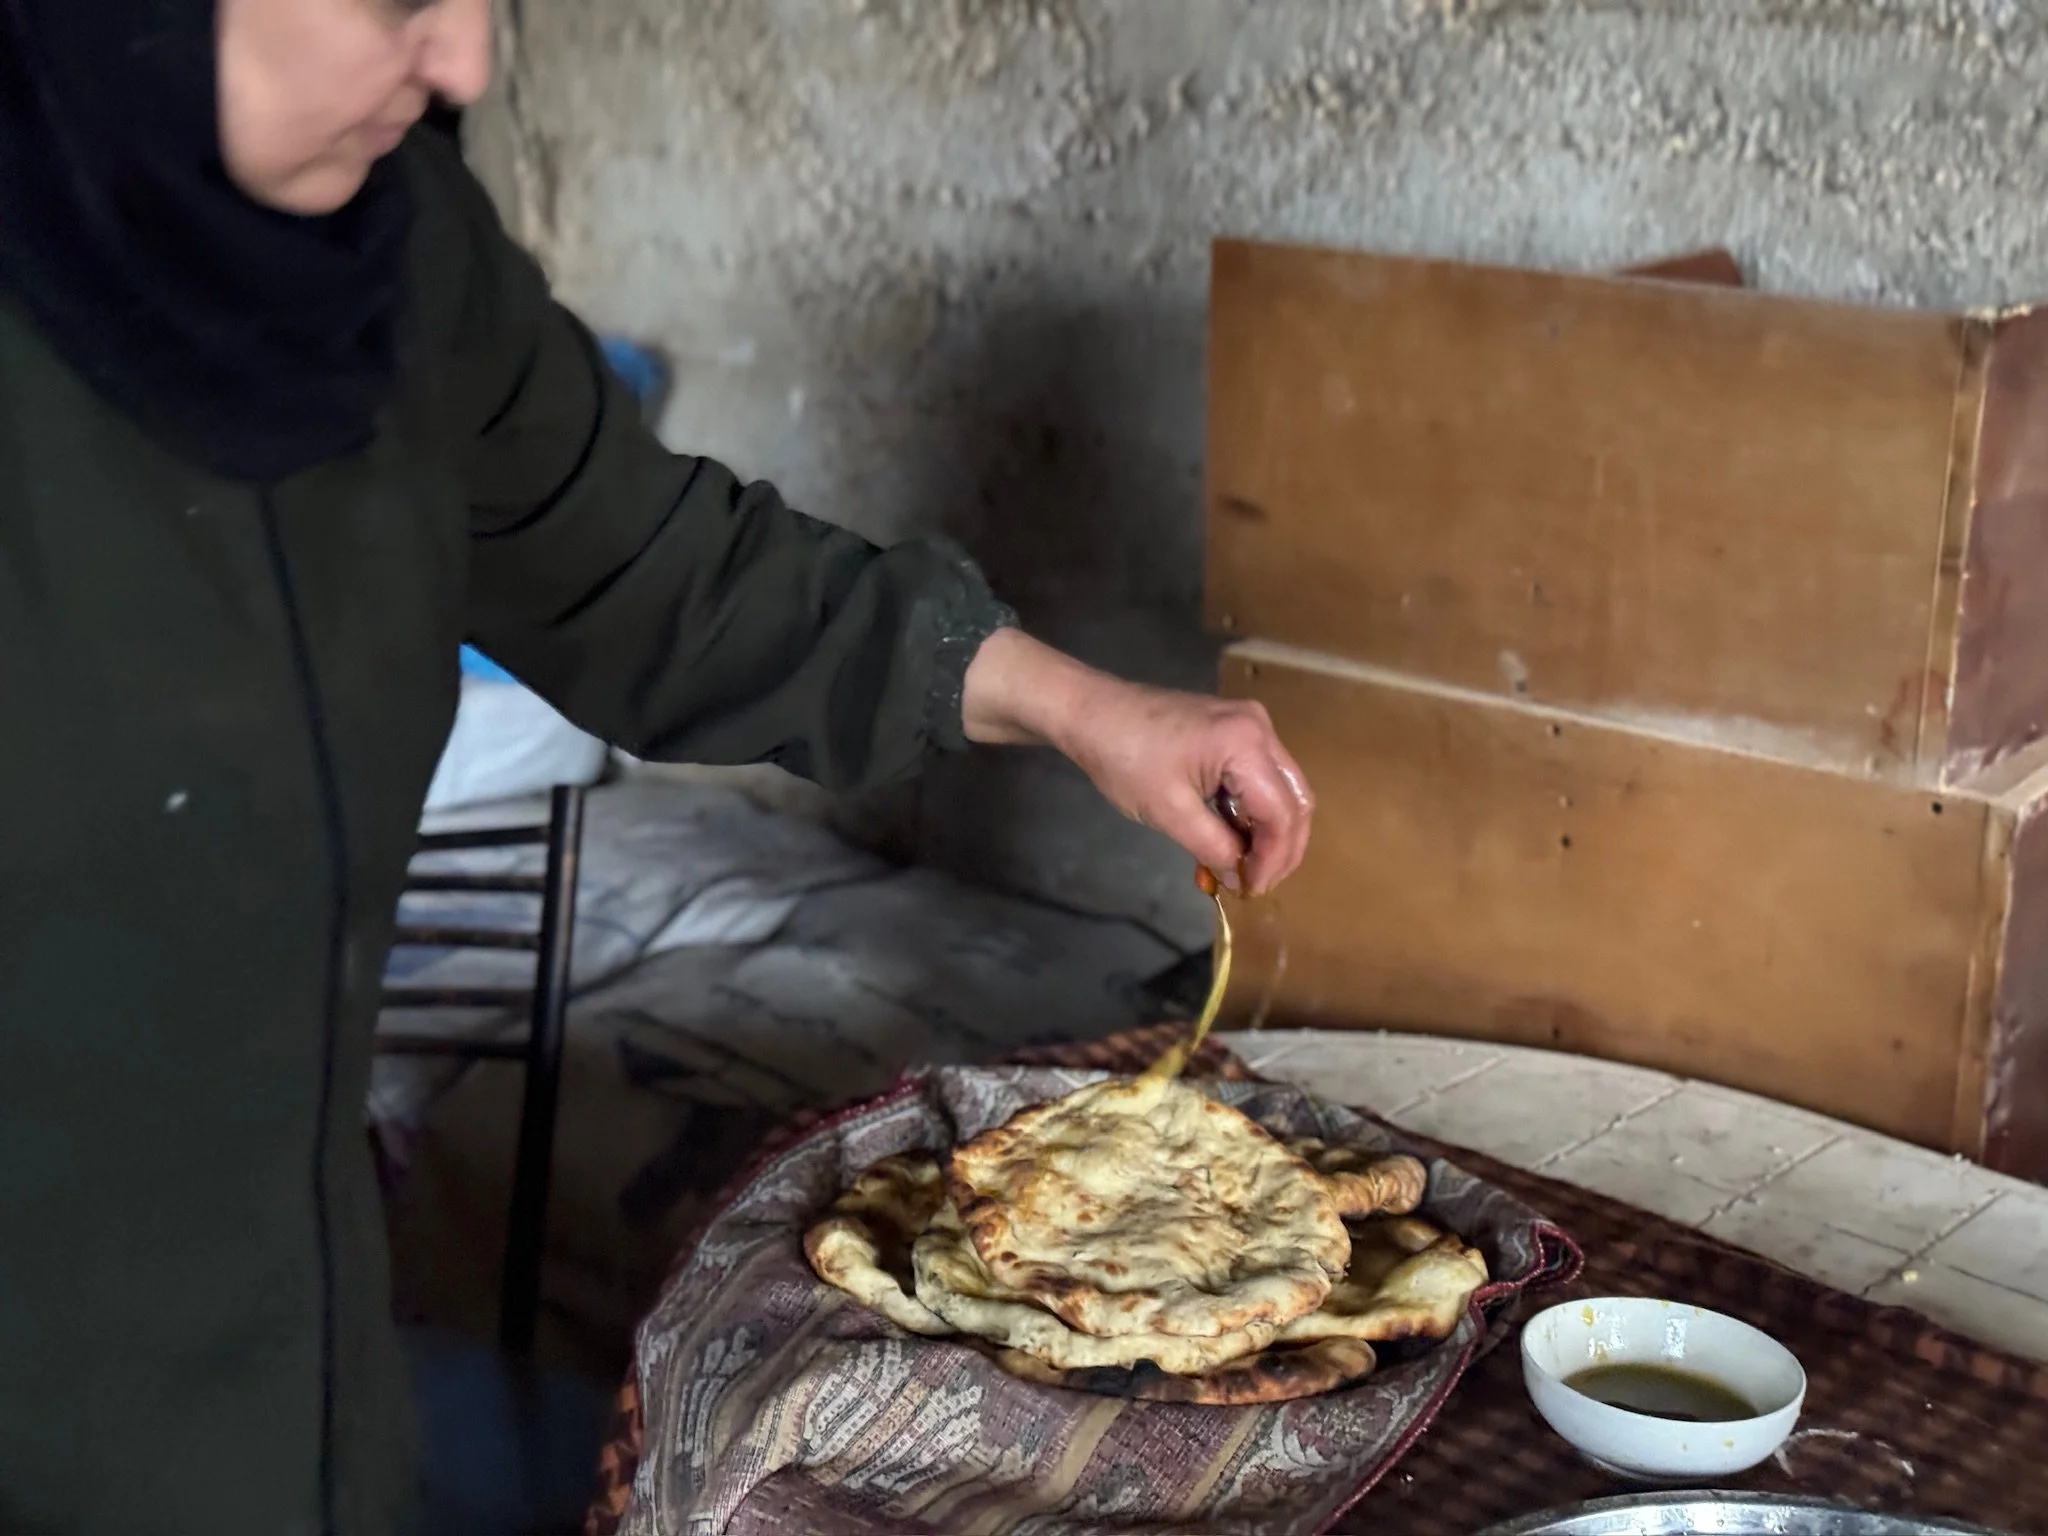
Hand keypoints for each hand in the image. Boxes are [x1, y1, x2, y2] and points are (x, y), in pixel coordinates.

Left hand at [961, 628, 1313, 893]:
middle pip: (1295, 799)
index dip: (1274, 858)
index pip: (1282, 813)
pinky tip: (1234, 837)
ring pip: (1282, 789)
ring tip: (1246, 867)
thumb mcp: (1170, 812)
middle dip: (1282, 847)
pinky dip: (1253, 811)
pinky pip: (1261, 777)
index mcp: (1247, 744)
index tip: (1252, 889)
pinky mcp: (1234, 730)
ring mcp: (1249, 725)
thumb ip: (1214, 847)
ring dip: (1269, 831)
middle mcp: (1260, 729)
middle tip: (1257, 883)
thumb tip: (1241, 878)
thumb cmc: (1125, 759)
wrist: (1091, 712)